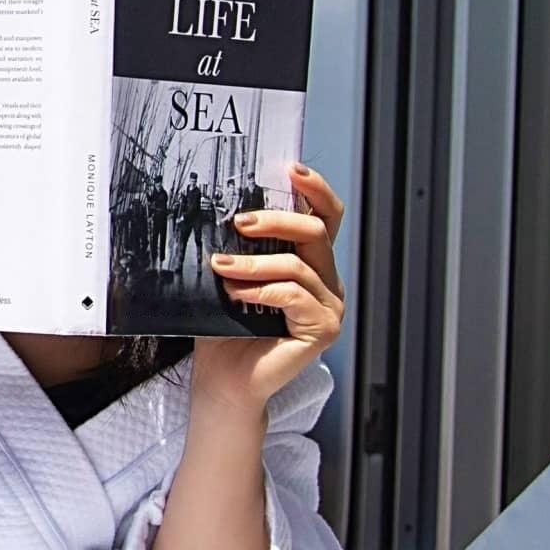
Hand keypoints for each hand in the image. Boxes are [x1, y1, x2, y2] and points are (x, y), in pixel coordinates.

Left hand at [191, 166, 345, 414]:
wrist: (223, 381)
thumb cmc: (225, 330)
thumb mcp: (233, 276)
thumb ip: (243, 246)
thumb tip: (226, 205)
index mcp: (311, 263)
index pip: (325, 216)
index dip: (314, 189)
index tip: (290, 169)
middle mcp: (327, 282)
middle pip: (316, 232)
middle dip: (277, 220)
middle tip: (238, 223)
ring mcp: (329, 306)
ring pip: (298, 265)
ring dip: (254, 263)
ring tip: (220, 267)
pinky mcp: (323, 330)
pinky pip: (294, 296)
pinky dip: (261, 290)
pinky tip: (235, 293)